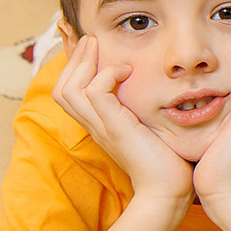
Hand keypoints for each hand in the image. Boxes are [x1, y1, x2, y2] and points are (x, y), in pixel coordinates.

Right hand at [51, 34, 192, 206]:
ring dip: (83, 63)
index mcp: (100, 125)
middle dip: (72, 59)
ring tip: (99, 46)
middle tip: (90, 39)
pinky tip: (126, 70)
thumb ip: (145, 111)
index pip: (72, 92)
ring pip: (69, 89)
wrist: (168, 191)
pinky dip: (106, 76)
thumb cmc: (168, 162)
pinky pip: (94, 94)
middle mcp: (95, 126)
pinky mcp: (115, 129)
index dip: (73, 67)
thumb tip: (158, 90)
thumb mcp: (151, 129)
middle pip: (61, 88)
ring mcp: (102, 128)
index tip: (87, 45)